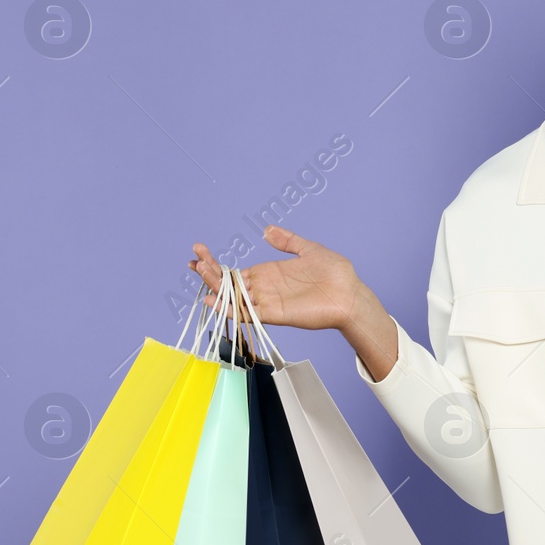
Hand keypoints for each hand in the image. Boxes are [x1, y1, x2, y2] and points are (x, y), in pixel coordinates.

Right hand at [189, 225, 364, 331]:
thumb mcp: (308, 249)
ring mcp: (267, 302)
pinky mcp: (274, 314)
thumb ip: (287, 240)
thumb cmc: (335, 274)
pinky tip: (213, 300)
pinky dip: (228, 308)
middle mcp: (263, 288)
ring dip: (214, 286)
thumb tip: (267, 230)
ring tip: (200, 271)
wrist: (350, 293)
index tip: (199, 251)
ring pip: (233, 297)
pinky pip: (246, 313)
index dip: (215, 263)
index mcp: (268, 273)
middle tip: (194, 259)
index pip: (234, 271)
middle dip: (209, 272)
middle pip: (228, 283)